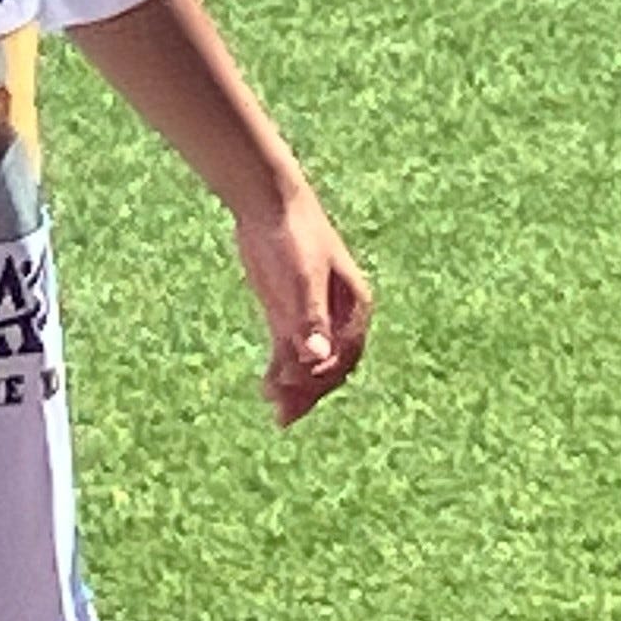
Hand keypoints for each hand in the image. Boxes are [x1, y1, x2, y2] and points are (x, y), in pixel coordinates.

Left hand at [232, 184, 371, 424]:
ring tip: (276, 413)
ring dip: (295, 389)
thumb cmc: (294, 235)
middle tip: (284, 416)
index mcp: (354, 305)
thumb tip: (314, 356)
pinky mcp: (288, 313)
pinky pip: (289, 351)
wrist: (268, 204)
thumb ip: (309, 318)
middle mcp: (337, 315)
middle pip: (330, 365)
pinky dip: (281, 372)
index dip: (325, 376)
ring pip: (308, 363)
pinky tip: (266, 388)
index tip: (299, 387)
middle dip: (310, 392)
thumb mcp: (302, 277)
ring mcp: (311, 316)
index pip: (346, 354)